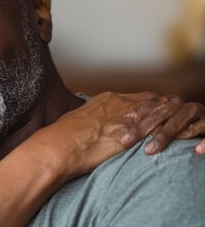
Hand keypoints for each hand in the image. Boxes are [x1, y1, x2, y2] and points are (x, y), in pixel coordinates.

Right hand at [31, 92, 204, 178]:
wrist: (59, 146)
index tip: (155, 109)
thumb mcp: (76, 120)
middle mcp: (118, 104)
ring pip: (158, 112)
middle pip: (150, 100)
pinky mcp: (130, 133)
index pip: (135, 97)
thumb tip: (90, 122)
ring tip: (183, 122)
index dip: (148, 104)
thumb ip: (90, 118)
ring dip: (171, 116)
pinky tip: (177, 135)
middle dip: (164, 107)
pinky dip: (169, 130)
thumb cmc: (62, 136)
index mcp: (105, 99)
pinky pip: (157, 128)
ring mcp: (125, 117)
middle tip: (175, 113)